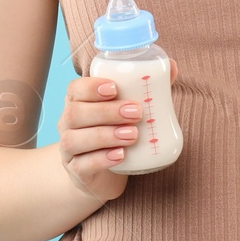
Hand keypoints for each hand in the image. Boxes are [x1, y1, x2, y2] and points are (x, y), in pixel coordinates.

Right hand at [57, 58, 177, 202]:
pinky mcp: (76, 172)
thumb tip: (172, 66)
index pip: (75, 89)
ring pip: (74, 140)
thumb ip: (147, 89)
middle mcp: (67, 124)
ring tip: (132, 135)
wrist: (102, 173)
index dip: (91, 87)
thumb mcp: (127, 110)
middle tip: (136, 113)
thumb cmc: (115, 131)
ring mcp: (68, 150)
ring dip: (105, 136)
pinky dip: (101, 159)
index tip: (115, 88)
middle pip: (75, 113)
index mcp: (77, 102)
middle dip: (106, 111)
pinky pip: (82, 165)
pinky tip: (120, 156)